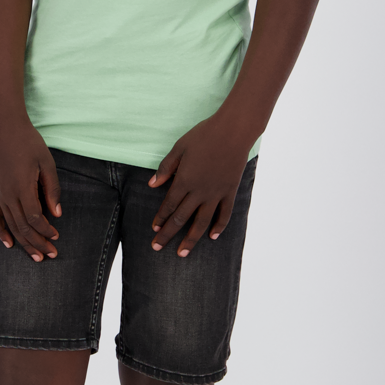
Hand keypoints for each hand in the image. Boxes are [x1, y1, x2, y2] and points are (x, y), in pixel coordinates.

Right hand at [0, 120, 61, 261]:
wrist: (3, 129)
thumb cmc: (29, 143)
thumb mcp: (47, 163)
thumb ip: (52, 189)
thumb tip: (57, 214)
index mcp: (22, 187)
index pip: (34, 218)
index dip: (46, 230)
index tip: (57, 236)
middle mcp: (7, 194)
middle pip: (23, 227)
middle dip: (38, 243)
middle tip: (51, 255)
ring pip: (10, 225)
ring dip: (23, 242)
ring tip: (36, 256)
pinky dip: (1, 231)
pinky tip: (9, 244)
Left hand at [148, 114, 251, 256]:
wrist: (233, 131)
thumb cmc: (203, 135)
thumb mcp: (179, 148)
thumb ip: (166, 168)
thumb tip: (152, 185)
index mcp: (184, 180)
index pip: (168, 205)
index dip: (160, 219)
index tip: (154, 230)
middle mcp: (199, 191)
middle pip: (181, 218)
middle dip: (168, 235)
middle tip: (157, 248)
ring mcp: (216, 193)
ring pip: (201, 222)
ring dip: (191, 239)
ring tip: (182, 253)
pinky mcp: (230, 191)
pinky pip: (224, 214)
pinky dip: (219, 227)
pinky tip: (212, 237)